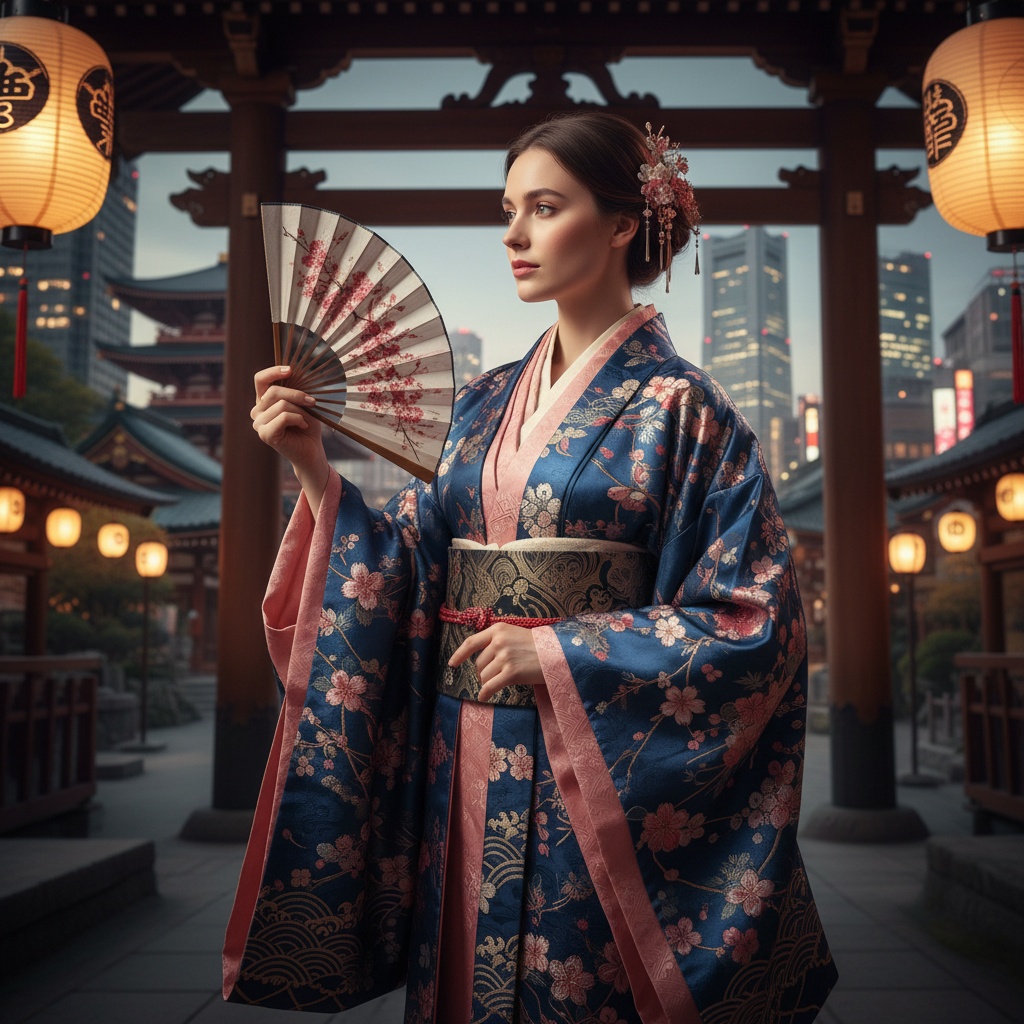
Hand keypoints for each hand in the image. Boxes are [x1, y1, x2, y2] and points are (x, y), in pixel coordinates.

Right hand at [251, 365, 330, 509]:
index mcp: (263, 401)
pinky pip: (283, 417)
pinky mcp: (265, 434)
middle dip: (297, 395)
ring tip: (306, 421)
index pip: (260, 380)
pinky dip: (298, 420)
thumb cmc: (307, 426)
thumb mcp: (302, 404)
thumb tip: (293, 374)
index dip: (273, 372)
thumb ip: (294, 391)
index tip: (290, 370)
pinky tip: (303, 427)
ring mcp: (259, 424)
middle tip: (313, 402)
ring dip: (299, 411)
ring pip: (280, 404)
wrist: (312, 451)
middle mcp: (257, 411)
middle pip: (273, 391)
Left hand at [448, 623, 544, 700]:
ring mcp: (505, 657)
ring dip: (489, 682)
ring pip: (484, 676)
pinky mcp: (511, 672)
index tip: (452, 664)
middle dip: (485, 672)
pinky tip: (484, 697)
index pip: (471, 642)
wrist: (558, 652)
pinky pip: (490, 686)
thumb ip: (497, 641)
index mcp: (498, 630)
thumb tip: (480, 660)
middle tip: (498, 674)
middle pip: (479, 664)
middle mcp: (499, 642)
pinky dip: (485, 693)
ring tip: (503, 680)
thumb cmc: (537, 645)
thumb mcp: (514, 634)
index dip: (459, 654)